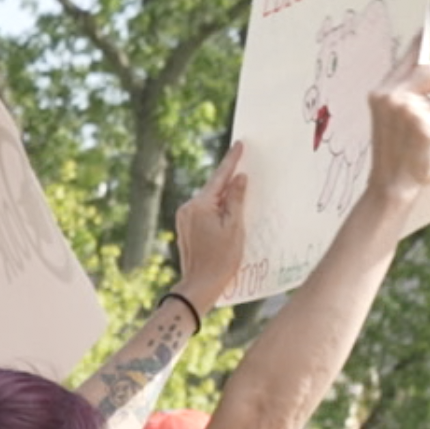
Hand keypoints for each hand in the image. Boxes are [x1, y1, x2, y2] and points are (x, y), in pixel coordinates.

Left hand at [169, 145, 250, 307]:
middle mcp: (188, 208)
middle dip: (229, 179)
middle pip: (214, 188)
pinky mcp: (184, 227)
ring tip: (242, 193)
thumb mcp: (234, 227)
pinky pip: (204, 210)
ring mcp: (184, 218)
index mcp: (200, 205)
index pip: (220, 177)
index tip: (239, 144)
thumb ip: (237, 199)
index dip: (231, 160)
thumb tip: (239, 178)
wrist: (199, 284)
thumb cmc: (221, 258)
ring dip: (224, 196)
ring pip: (209, 200)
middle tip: (245, 163)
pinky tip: (228, 212)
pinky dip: (217, 208)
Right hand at [362, 49, 429, 203]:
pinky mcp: (423, 125)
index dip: (417, 44)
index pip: (405, 59)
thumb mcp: (394, 119)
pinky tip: (428, 147)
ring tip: (424, 136)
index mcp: (380, 93)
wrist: (389, 186)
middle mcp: (390, 97)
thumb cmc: (396, 153)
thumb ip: (407, 94)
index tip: (423, 26)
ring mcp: (406, 110)